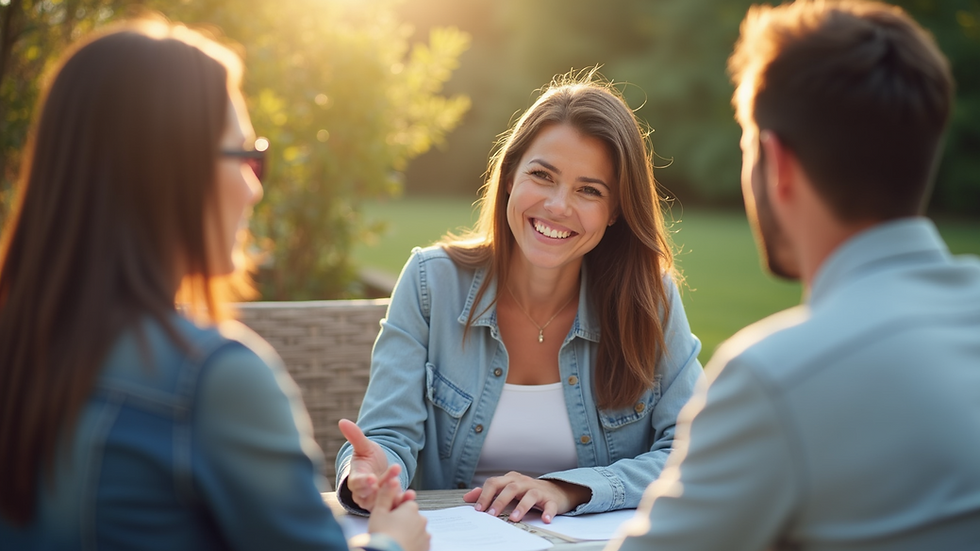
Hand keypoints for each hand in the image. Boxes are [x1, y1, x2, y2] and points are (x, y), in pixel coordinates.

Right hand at [339, 418, 396, 510]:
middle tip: (393, 480)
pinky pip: (393, 506)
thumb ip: (355, 436)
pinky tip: (410, 495)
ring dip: (392, 495)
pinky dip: (401, 501)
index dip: (363, 482)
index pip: (357, 483)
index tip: (372, 478)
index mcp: (355, 480)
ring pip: (382, 500)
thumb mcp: (364, 447)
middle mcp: (363, 494)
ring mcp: (375, 501)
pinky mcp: (387, 505)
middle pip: (370, 494)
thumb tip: (342, 421)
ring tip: (401, 487)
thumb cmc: (368, 459)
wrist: (379, 470)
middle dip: (381, 487)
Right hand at [368, 464, 429, 550]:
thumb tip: (392, 480)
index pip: (405, 504)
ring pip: (415, 531)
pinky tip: (402, 546)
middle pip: (411, 518)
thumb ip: (385, 495)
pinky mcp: (426, 548)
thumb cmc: (382, 535)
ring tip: (394, 540)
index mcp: (411, 508)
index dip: (395, 511)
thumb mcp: (378, 512)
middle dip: (402, 522)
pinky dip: (412, 544)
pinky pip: (419, 543)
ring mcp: (425, 535)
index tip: (386, 519)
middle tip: (389, 531)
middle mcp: (421, 520)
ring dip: (408, 534)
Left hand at [462, 471, 590, 522]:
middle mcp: (524, 482)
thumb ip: (488, 492)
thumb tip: (468, 497)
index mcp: (511, 479)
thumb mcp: (507, 488)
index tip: (478, 509)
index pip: (494, 482)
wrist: (556, 490)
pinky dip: (548, 512)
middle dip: (499, 501)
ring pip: (529, 495)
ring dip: (521, 507)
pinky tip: (545, 519)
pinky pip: (550, 505)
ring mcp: (538, 490)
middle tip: (491, 514)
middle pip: (510, 487)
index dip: (485, 495)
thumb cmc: (528, 490)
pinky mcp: (551, 500)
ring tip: (514, 518)